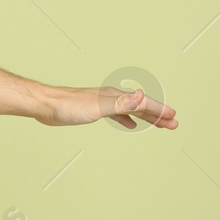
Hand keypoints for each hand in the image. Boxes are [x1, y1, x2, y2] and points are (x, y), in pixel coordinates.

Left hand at [37, 85, 177, 129]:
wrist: (45, 105)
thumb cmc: (69, 106)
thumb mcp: (98, 107)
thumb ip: (121, 103)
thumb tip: (142, 95)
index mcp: (115, 96)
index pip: (143, 103)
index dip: (159, 110)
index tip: (173, 117)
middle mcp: (111, 97)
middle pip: (140, 106)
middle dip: (157, 115)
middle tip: (174, 124)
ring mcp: (103, 103)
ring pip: (130, 110)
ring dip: (146, 117)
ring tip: (159, 125)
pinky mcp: (93, 110)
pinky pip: (117, 114)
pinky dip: (127, 119)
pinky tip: (130, 125)